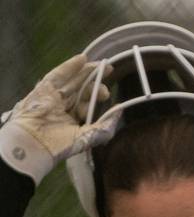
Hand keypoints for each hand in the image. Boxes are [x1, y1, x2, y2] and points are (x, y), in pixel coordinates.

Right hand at [1, 55, 117, 183]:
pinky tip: (82, 59)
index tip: (110, 92)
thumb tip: (120, 110)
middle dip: (96, 81)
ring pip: (72, 80)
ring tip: (100, 64)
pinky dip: (69, 66)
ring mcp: (54, 97)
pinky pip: (58, 75)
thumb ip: (106, 126)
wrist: (37, 142)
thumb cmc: (62, 144)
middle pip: (82, 89)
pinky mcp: (44, 89)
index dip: (99, 96)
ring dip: (86, 71)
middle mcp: (64, 107)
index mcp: (74, 120)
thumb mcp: (90, 137)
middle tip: (110, 72)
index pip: (89, 104)